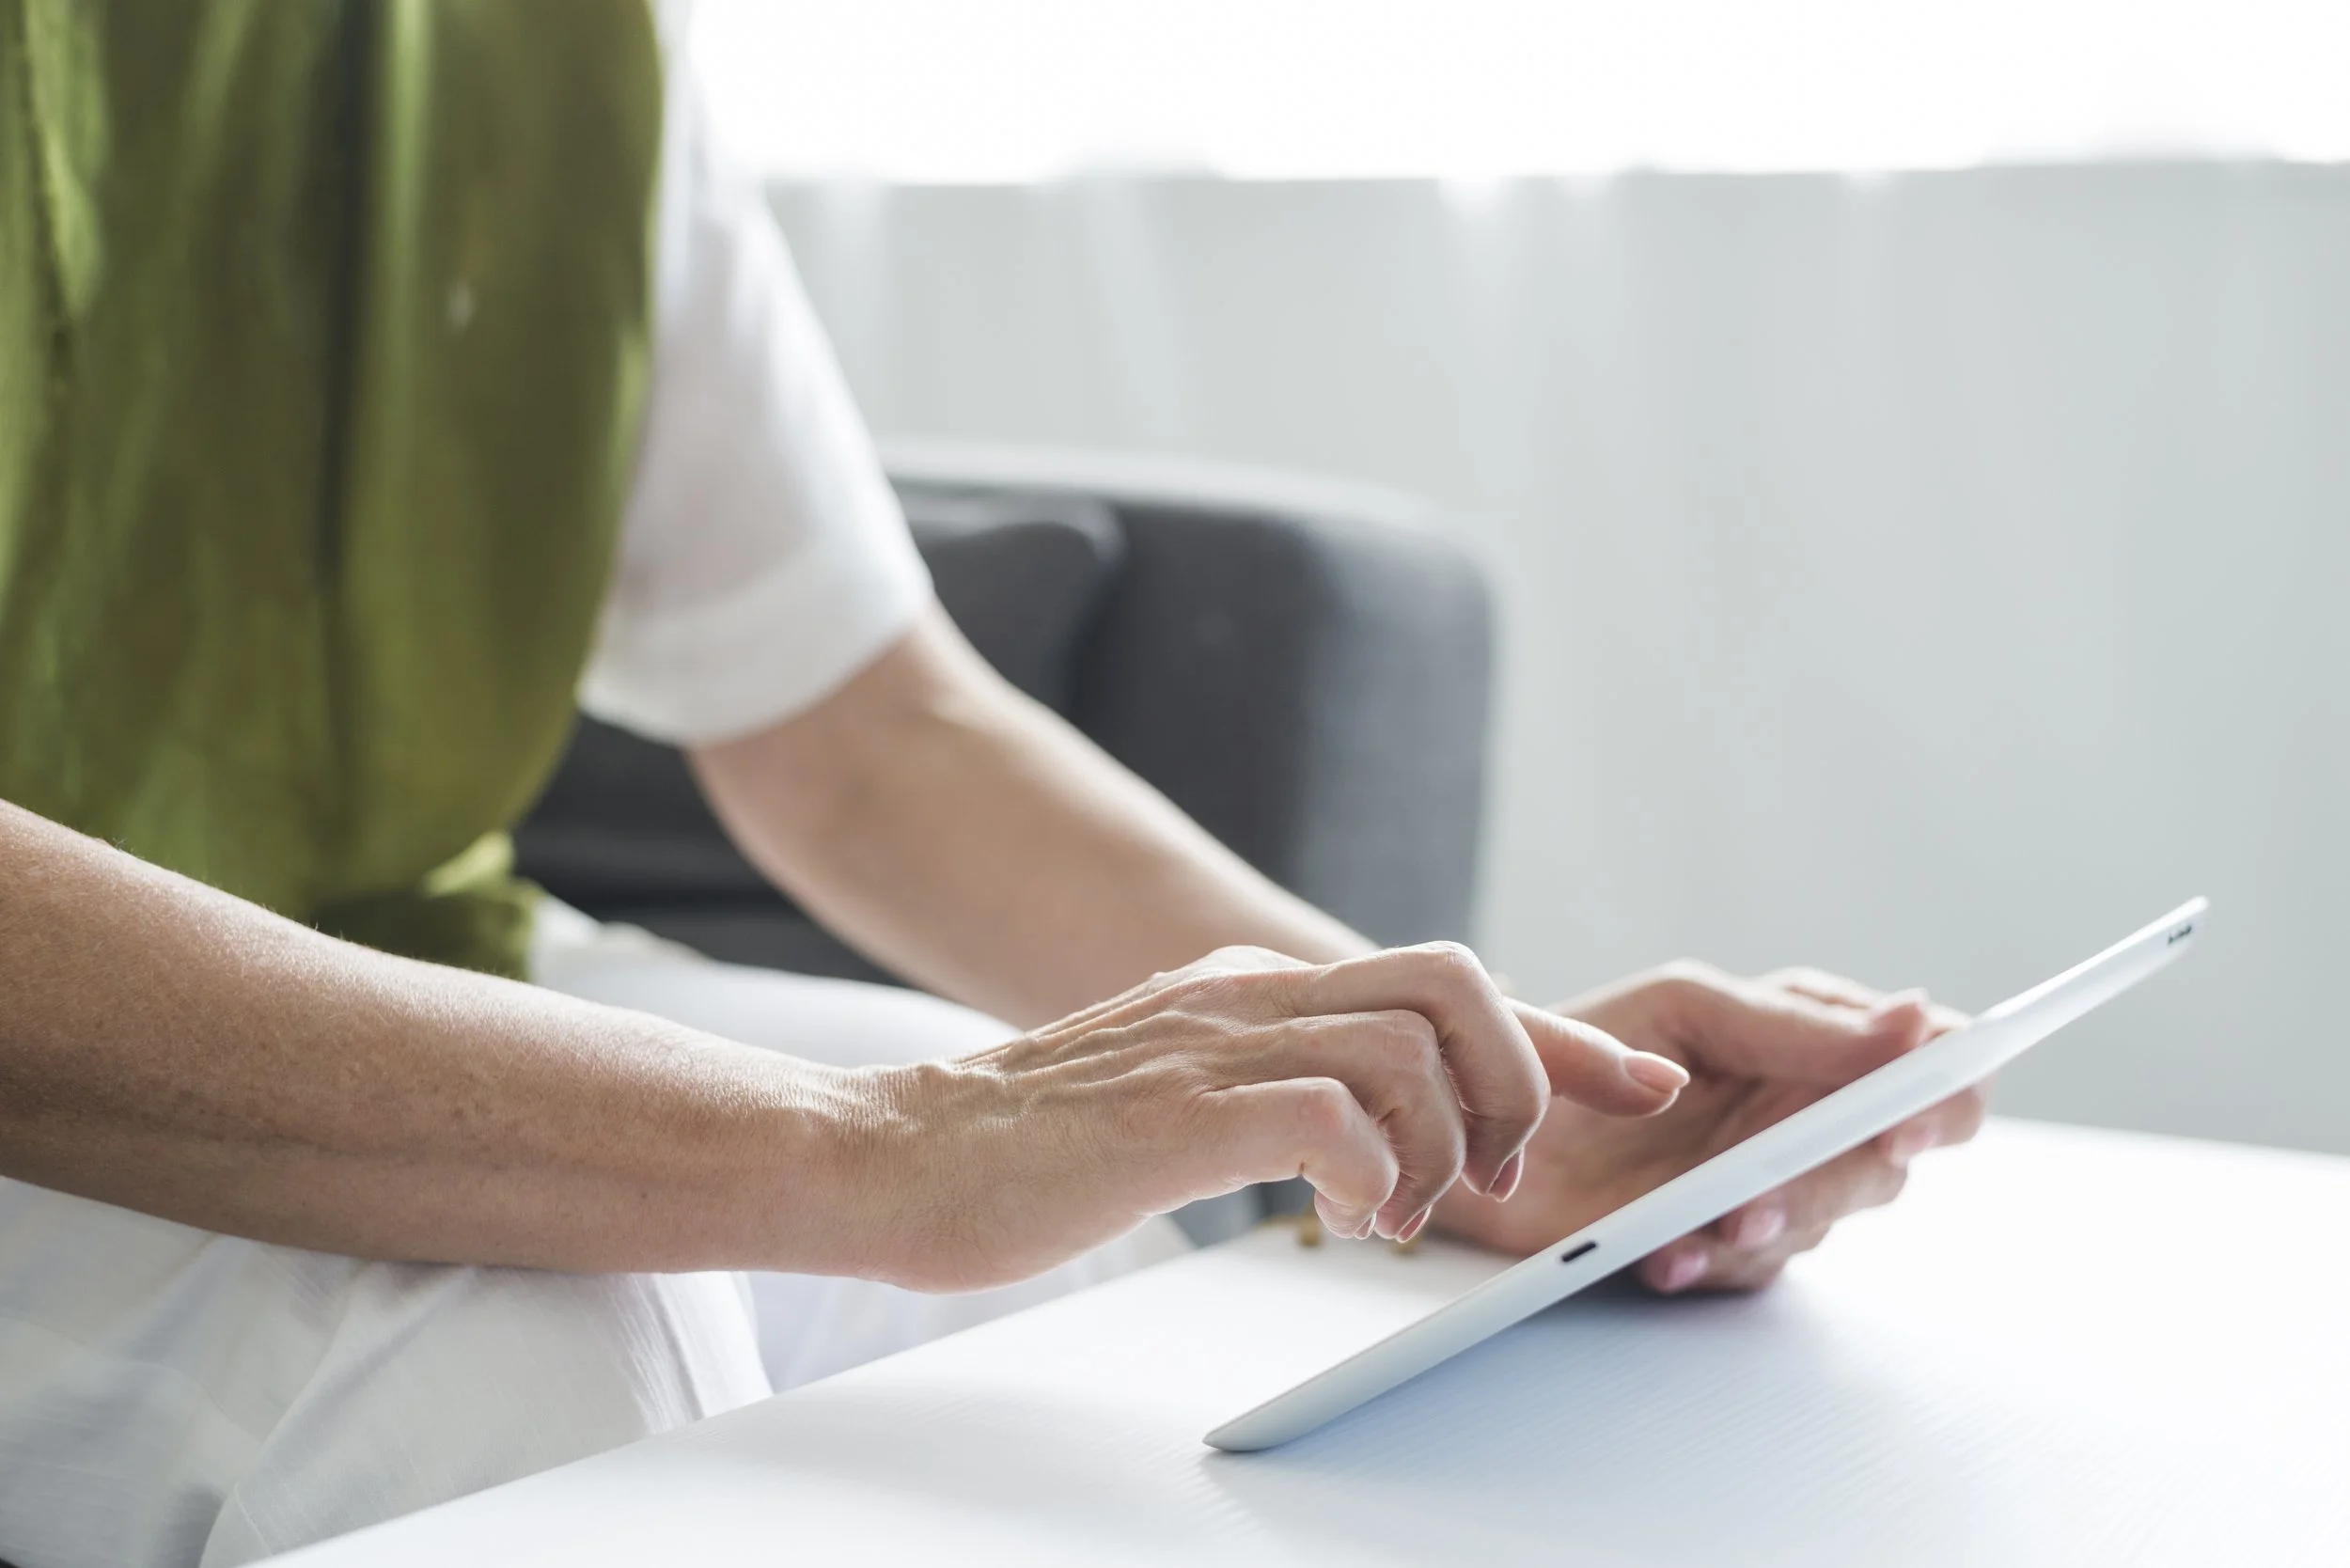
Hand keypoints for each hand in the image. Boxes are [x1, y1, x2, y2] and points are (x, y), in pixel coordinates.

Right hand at [853, 942, 1689, 1290]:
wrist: (889, 1156)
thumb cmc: (1025, 1148)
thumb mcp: (1172, 1093)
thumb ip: (1262, 1087)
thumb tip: (1359, 1136)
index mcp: (1249, 987)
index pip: (1436, 981)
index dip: (1550, 1032)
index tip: (1629, 1077)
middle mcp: (1243, 993)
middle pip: (1450, 979)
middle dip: (1520, 1073)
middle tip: (1501, 1172)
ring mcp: (1209, 1043)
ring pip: (1409, 1043)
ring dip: (1445, 1140)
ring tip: (1412, 1213)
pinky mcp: (1175, 1112)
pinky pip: (1329, 1114)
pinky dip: (1373, 1172)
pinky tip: (1345, 1219)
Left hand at [1432, 962, 1984, 1291]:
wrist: (1481, 1125)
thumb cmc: (1583, 1044)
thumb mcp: (1685, 1010)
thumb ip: (1796, 1024)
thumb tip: (1915, 1021)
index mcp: (1812, 1033)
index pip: (1931, 1061)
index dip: (1946, 1096)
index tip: (1906, 1127)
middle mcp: (1805, 1107)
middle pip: (1888, 1156)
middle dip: (1829, 1182)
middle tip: (1761, 1198)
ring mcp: (1770, 1178)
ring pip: (1825, 1216)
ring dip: (1767, 1225)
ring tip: (1704, 1224)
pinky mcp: (1726, 1240)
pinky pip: (1755, 1266)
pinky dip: (1710, 1261)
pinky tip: (1666, 1255)